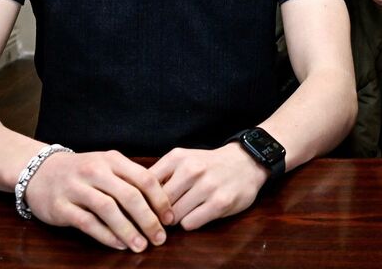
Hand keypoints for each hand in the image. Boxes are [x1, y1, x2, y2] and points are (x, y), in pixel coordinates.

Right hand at [23, 150, 171, 251]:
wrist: (39, 171)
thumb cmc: (82, 171)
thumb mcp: (107, 165)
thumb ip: (130, 179)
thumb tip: (161, 204)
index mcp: (112, 160)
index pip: (144, 179)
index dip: (160, 200)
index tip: (170, 219)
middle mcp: (95, 170)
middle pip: (129, 195)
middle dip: (148, 219)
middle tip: (160, 238)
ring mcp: (76, 188)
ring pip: (108, 209)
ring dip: (128, 230)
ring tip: (141, 246)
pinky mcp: (61, 206)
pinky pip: (87, 223)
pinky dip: (105, 235)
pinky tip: (119, 244)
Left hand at [150, 144, 268, 229]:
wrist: (246, 162)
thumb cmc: (208, 164)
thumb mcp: (182, 159)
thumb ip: (160, 174)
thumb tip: (135, 196)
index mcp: (178, 157)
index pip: (145, 185)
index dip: (143, 199)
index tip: (145, 205)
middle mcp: (192, 169)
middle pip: (158, 204)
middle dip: (159, 212)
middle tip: (166, 213)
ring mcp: (207, 186)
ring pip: (173, 216)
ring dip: (175, 219)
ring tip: (185, 211)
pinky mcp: (220, 202)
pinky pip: (190, 223)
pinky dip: (190, 223)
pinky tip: (198, 214)